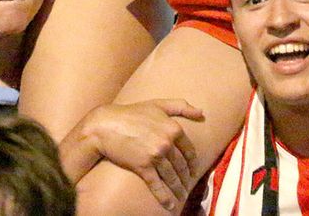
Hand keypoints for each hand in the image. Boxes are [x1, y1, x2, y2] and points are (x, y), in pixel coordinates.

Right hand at [79, 99, 204, 209]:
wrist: (106, 125)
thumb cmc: (132, 113)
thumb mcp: (159, 104)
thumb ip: (182, 106)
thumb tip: (202, 113)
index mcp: (174, 128)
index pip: (189, 151)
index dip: (192, 163)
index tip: (193, 172)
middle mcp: (167, 143)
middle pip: (181, 166)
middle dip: (186, 179)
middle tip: (188, 187)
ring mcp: (155, 156)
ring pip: (172, 178)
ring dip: (178, 190)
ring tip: (181, 197)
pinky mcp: (143, 167)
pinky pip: (157, 186)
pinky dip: (164, 197)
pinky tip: (170, 206)